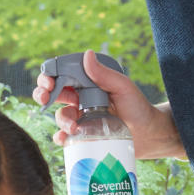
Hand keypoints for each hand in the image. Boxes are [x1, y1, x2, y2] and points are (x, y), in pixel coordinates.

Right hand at [33, 49, 185, 159]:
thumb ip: (105, 74)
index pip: (62, 76)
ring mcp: (82, 120)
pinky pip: (65, 138)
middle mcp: (81, 101)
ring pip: (60, 117)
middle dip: (42, 95)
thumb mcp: (123, 88)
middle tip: (44, 98)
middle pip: (53, 95)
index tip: (48, 81)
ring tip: (73, 127)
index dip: (49, 76)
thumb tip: (87, 54)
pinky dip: (61, 138)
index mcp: (88, 85)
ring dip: (60, 120)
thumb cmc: (139, 108)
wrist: (151, 135)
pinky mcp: (84, 138)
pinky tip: (65, 139)